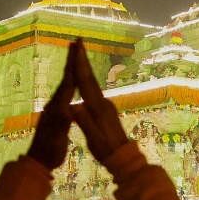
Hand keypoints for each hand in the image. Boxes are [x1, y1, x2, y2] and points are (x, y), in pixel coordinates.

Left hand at [26, 41, 76, 169]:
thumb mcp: (57, 136)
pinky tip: (74, 84)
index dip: (74, 64)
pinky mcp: (59, 114)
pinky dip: (72, 84)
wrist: (39, 162)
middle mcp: (56, 103)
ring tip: (76, 57)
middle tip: (77, 42)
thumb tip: (69, 108)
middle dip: (72, 60)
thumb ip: (62, 121)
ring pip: (66, 84)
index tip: (77, 47)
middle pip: (66, 77)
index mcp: (58, 106)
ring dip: (72, 69)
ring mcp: (56, 108)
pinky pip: (67, 94)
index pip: (68, 81)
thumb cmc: (49, 150)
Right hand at [69, 39, 129, 161]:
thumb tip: (74, 107)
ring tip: (79, 55)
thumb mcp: (93, 138)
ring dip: (85, 68)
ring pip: (92, 82)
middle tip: (78, 41)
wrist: (124, 157)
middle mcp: (102, 102)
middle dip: (83, 59)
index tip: (77, 46)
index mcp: (97, 107)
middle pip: (90, 77)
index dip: (79, 63)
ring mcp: (105, 105)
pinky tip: (84, 80)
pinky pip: (93, 90)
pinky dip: (87, 80)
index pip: (85, 82)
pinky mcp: (105, 110)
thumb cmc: (106, 150)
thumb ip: (84, 122)